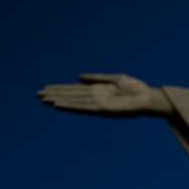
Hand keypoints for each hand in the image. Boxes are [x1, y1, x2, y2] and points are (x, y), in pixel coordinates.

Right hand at [37, 73, 171, 116]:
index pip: (75, 90)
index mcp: (98, 91)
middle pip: (72, 96)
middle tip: (38, 95)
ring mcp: (99, 105)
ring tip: (44, 100)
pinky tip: (60, 105)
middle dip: (56, 95)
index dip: (61, 89)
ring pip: (75, 102)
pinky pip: (84, 108)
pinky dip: (72, 107)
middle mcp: (96, 99)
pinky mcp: (104, 110)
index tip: (46, 88)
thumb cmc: (137, 89)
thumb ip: (97, 78)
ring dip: (60, 101)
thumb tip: (78, 77)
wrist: (150, 98)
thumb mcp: (116, 79)